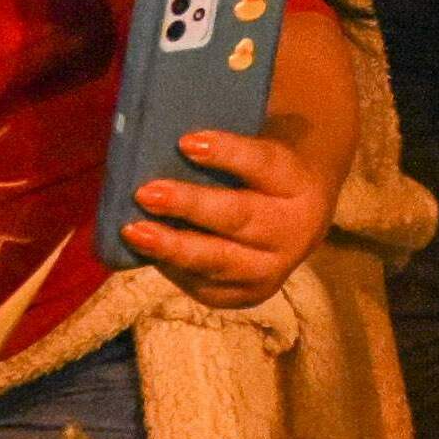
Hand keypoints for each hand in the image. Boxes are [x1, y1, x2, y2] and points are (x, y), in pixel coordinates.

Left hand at [126, 121, 330, 309]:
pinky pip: (206, 285)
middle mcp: (293, 230)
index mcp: (298, 182)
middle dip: (190, 205)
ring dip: (172, 246)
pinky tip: (148, 252)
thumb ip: (227, 149)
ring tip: (134, 231)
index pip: (262, 165)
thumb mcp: (264, 151)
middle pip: (238, 217)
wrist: (304, 219)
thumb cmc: (265, 175)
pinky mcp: (249, 296)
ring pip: (218, 259)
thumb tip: (164, 142)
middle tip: (147, 192)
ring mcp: (273, 270)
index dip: (226, 153)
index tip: (184, 142)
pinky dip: (173, 268)